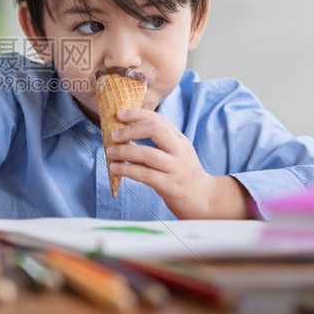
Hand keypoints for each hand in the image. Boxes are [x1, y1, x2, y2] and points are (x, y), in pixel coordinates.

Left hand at [105, 108, 249, 218]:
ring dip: (124, 151)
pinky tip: (115, 168)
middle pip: (155, 130)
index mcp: (179, 139)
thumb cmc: (183, 174)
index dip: (137, 114)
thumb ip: (157, 142)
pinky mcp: (170, 186)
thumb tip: (125, 133)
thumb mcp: (175, 153)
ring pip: (147, 153)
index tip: (120, 114)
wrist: (204, 199)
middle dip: (130, 129)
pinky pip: (144, 175)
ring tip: (109, 152)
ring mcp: (176, 168)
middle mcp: (179, 150)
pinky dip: (127, 169)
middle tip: (113, 135)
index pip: (158, 119)